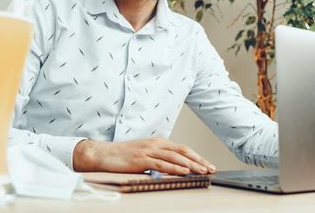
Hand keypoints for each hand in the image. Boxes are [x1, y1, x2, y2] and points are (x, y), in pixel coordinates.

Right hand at [73, 137, 215, 174]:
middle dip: (199, 160)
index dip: (196, 156)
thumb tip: (173, 169)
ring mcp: (149, 151)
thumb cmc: (123, 156)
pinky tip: (184, 171)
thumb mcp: (145, 156)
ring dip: (191, 164)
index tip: (208, 164)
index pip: (182, 149)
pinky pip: (162, 163)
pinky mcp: (142, 159)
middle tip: (211, 168)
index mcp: (158, 142)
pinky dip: (174, 167)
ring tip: (202, 171)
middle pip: (183, 151)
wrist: (103, 154)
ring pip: (175, 157)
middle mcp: (156, 144)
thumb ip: (158, 159)